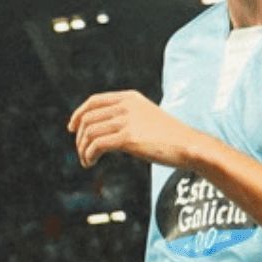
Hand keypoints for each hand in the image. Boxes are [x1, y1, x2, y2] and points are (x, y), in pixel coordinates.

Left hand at [68, 90, 206, 169]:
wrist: (189, 146)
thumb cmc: (169, 137)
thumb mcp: (145, 118)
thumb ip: (125, 117)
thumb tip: (100, 130)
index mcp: (129, 98)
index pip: (94, 101)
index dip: (78, 114)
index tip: (72, 129)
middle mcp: (126, 105)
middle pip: (88, 118)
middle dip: (80, 137)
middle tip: (82, 152)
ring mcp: (127, 120)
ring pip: (89, 133)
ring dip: (82, 149)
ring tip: (87, 161)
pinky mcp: (128, 137)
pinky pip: (96, 145)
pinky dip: (88, 155)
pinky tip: (91, 163)